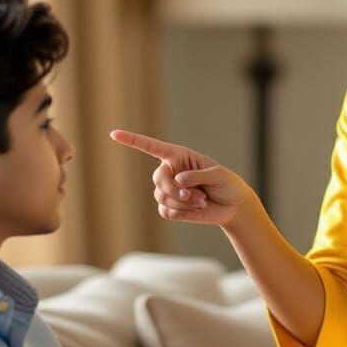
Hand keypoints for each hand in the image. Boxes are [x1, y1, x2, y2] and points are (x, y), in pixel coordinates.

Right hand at [109, 129, 254, 227]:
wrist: (232, 206)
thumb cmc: (227, 184)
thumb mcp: (219, 175)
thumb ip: (199, 175)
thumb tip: (179, 181)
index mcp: (179, 156)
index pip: (151, 147)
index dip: (132, 140)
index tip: (114, 134)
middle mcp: (170, 171)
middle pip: (158, 179)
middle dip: (174, 189)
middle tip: (195, 195)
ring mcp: (168, 191)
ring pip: (161, 197)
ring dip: (183, 202)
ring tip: (201, 200)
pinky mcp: (171, 208)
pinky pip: (166, 211)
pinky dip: (182, 212)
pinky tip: (196, 209)